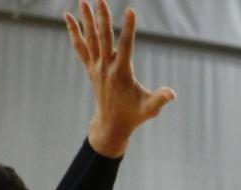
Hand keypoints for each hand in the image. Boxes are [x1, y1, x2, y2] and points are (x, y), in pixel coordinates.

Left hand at [65, 0, 175, 156]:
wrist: (111, 125)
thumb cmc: (134, 115)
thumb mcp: (149, 109)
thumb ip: (160, 99)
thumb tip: (172, 94)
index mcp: (121, 73)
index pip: (126, 46)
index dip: (129, 28)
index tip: (131, 10)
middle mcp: (106, 67)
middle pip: (103, 37)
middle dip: (102, 17)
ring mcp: (96, 67)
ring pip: (90, 39)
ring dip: (86, 19)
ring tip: (83, 0)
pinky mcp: (91, 68)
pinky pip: (80, 47)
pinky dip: (74, 32)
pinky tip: (68, 17)